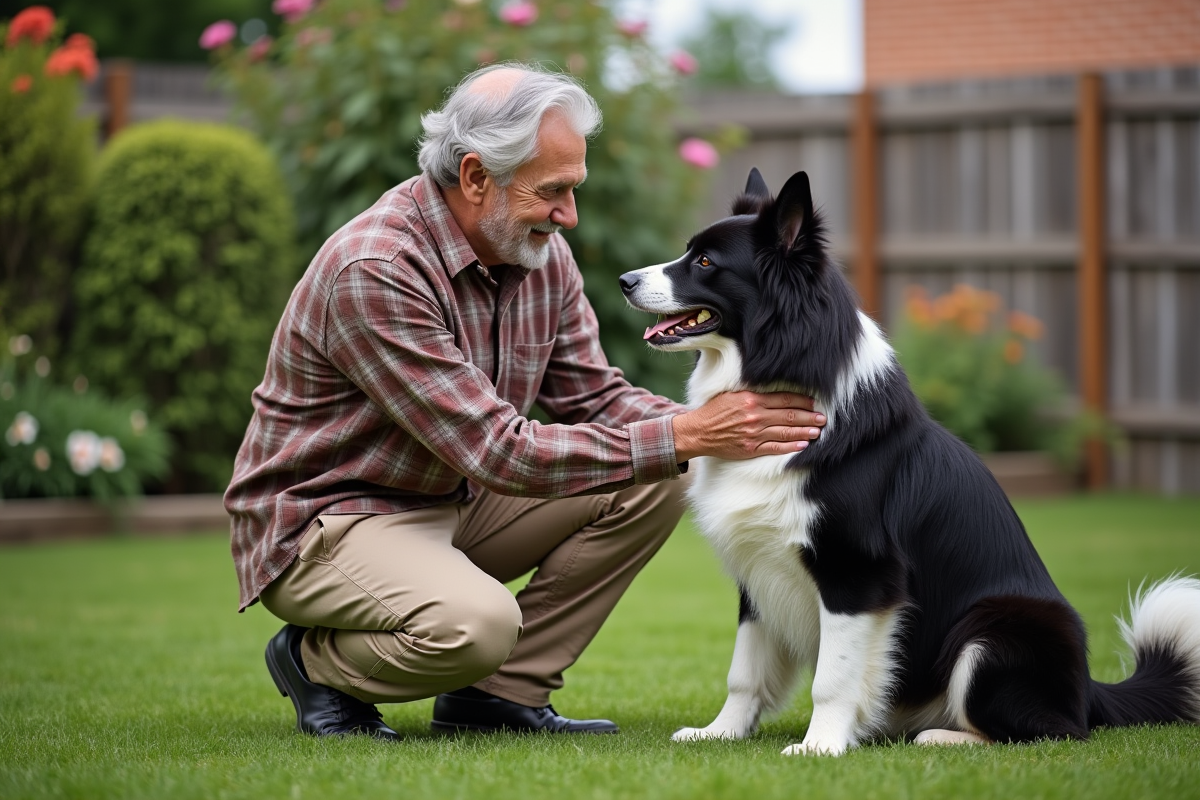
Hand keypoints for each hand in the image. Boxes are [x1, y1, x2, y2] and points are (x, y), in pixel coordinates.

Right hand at [671, 391, 825, 462]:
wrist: (698, 432)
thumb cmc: (714, 411)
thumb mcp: (732, 394)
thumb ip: (753, 392)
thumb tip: (774, 389)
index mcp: (752, 399)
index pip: (784, 399)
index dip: (802, 401)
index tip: (814, 402)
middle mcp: (755, 416)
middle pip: (789, 415)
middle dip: (809, 417)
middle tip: (824, 418)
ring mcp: (754, 434)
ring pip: (786, 432)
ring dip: (805, 432)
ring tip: (819, 432)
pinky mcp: (750, 449)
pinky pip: (775, 448)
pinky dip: (790, 447)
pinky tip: (803, 445)